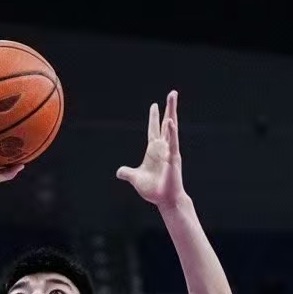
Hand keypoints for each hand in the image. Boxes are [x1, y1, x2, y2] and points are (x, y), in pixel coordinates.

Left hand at [116, 90, 185, 206]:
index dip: (154, 117)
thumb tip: (119, 172)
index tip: (155, 105)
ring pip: (172, 127)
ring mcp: (170, 151)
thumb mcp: (136, 178)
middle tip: (173, 93)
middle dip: (169, 108)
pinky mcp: (173, 158)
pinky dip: (171, 132)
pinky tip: (169, 122)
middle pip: (166, 123)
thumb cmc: (154, 190)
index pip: (154, 129)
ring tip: (172, 98)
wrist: (165, 200)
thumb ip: (127, 173)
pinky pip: (173, 143)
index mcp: (155, 150)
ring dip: (172, 112)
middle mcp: (164, 148)